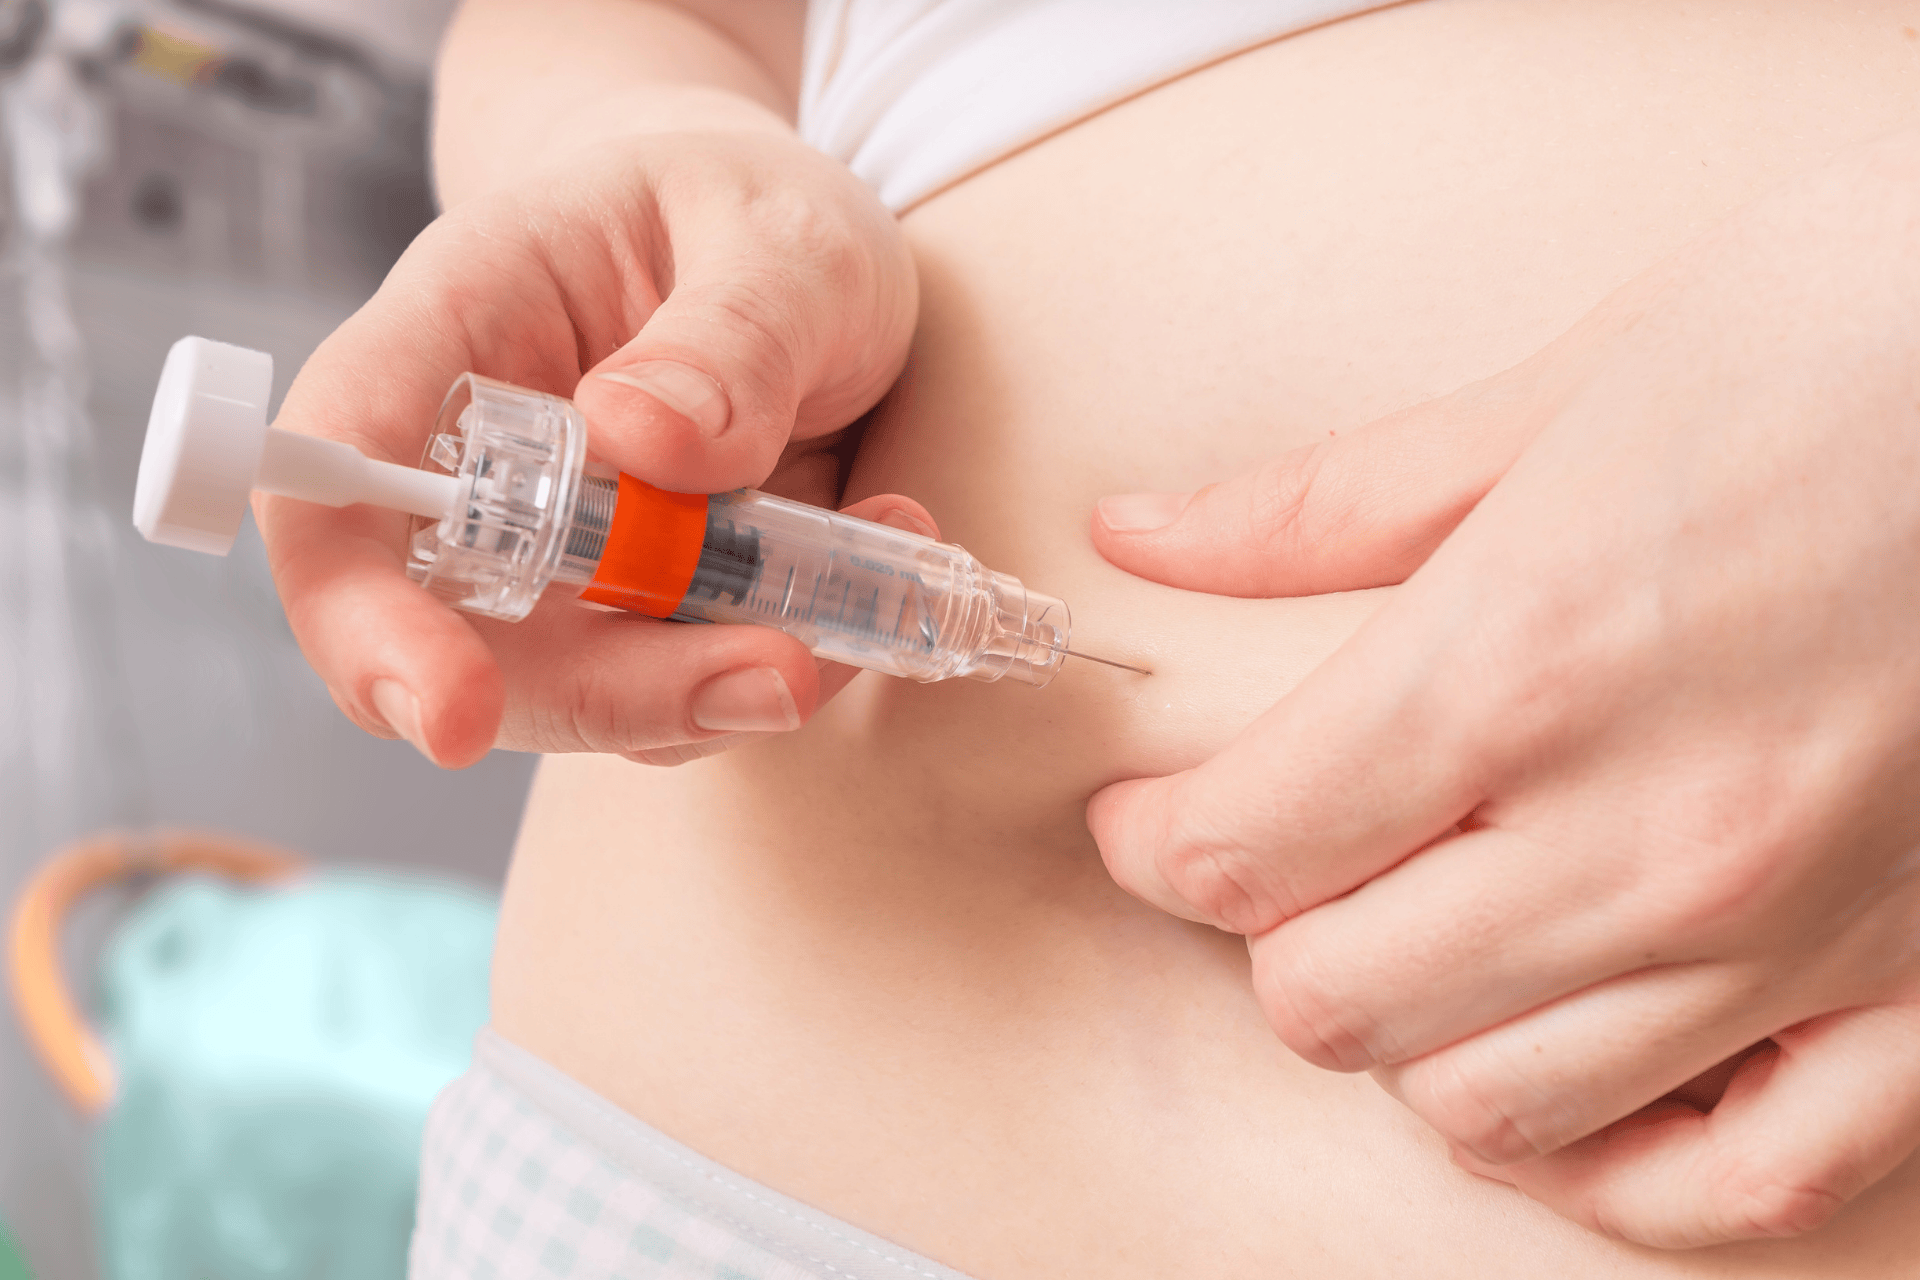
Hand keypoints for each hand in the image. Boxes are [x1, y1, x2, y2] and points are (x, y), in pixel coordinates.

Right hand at [261, 129, 917, 767]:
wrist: (780, 244)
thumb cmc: (748, 208)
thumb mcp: (779, 233)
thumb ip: (732, 332)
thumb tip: (643, 440)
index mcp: (450, 334)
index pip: (333, 489)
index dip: (362, 621)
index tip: (455, 719)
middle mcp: (476, 472)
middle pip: (465, 644)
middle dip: (618, 695)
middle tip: (780, 674)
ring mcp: (558, 559)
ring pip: (594, 692)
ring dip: (731, 679)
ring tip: (875, 560)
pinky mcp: (644, 610)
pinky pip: (692, 684)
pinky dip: (792, 654)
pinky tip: (878, 548)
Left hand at [1086, 132, 1919, 1245]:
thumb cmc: (1851, 334)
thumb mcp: (1564, 388)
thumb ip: (1323, 505)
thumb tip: (1140, 535)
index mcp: (1521, 666)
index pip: (1242, 847)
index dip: (1154, 841)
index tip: (1151, 814)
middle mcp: (1644, 837)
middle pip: (1333, 1001)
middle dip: (1266, 934)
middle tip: (1280, 858)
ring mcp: (1789, 941)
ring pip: (1494, 1109)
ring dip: (1413, 1038)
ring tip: (1419, 940)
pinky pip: (1736, 1188)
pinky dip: (1619, 1170)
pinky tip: (1578, 1085)